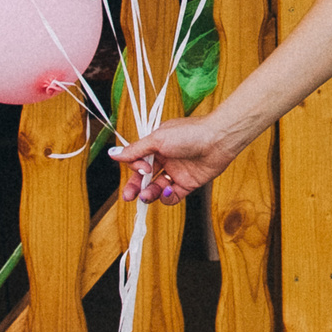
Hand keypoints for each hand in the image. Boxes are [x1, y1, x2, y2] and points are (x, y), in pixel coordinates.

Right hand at [109, 115, 235, 203]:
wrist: (218, 140)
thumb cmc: (188, 134)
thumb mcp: (157, 140)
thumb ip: (135, 150)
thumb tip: (112, 154)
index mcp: (157, 146)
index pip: (139, 162)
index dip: (136, 168)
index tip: (142, 168)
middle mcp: (166, 159)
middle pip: (145, 178)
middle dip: (135, 187)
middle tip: (127, 197)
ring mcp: (177, 172)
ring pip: (157, 188)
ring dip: (149, 193)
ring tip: (147, 195)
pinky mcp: (188, 184)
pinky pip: (173, 195)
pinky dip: (167, 197)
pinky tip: (166, 191)